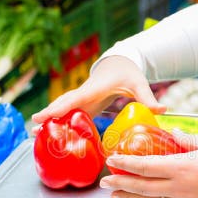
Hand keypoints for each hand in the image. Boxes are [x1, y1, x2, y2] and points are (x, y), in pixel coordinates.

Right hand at [31, 56, 165, 126]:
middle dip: (49, 114)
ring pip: (63, 109)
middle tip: (34, 126)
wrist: (120, 63)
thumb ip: (148, 98)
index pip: (76, 98)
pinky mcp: (84, 104)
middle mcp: (85, 93)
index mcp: (95, 88)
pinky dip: (59, 122)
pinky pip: (69, 113)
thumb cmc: (128, 72)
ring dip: (50, 120)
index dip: (61, 107)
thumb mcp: (139, 83)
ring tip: (35, 133)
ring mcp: (83, 98)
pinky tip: (51, 134)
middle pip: (64, 104)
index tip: (47, 115)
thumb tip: (163, 110)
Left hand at [99, 131, 197, 197]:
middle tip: (104, 183)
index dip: (125, 164)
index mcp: (181, 167)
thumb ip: (187, 138)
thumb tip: (172, 132)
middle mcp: (178, 187)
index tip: (112, 160)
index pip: (144, 166)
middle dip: (119, 184)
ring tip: (115, 196)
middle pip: (141, 187)